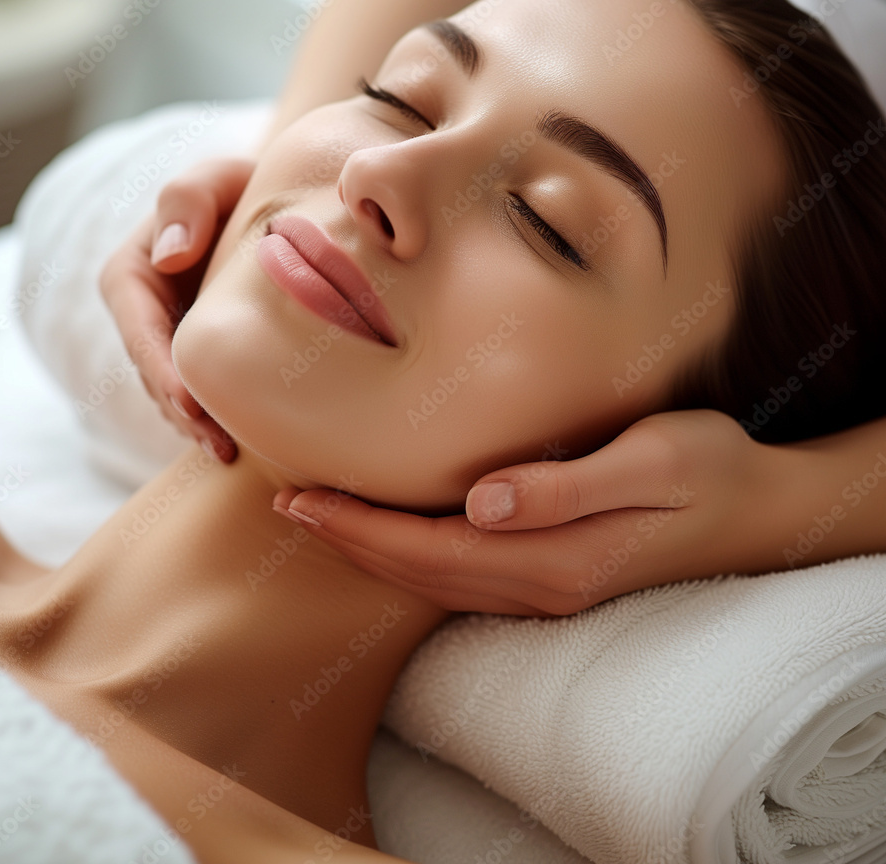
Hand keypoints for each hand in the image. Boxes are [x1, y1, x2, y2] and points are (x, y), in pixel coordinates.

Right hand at [100, 157, 254, 461]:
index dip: (163, 373)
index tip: (192, 406)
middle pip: (156, 374)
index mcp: (132, 277)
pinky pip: (201, 392)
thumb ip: (187, 200)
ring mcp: (169, 340)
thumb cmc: (238, 185)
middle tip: (222, 446)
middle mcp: (142, 316)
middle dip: (184, 414)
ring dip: (200, 426)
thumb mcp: (213, 179)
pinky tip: (248, 442)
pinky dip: (218, 417)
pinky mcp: (197, 356)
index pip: (140, 334)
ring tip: (233, 454)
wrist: (266, 203)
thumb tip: (170, 256)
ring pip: (175, 393)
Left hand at [271, 410, 795, 614]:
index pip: (431, 549)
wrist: (759, 511)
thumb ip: (566, 488)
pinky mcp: (555, 576)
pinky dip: (413, 555)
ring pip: (436, 580)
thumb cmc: (708, 470)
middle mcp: (541, 583)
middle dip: (350, 542)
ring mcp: (548, 587)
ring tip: (322, 519)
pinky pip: (463, 575)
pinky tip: (394, 533)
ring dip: (374, 551)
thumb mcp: (652, 463)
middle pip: (420, 570)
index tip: (303, 499)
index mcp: (555, 557)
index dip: (362, 528)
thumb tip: (481, 502)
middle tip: (289, 507)